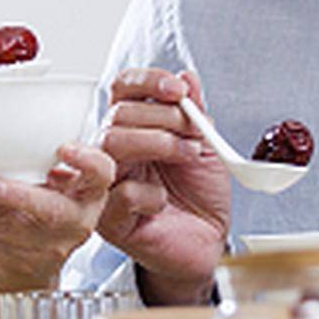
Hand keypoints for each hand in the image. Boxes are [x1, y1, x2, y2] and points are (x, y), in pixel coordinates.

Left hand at [0, 145, 116, 318]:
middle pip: (51, 211)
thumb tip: (5, 107)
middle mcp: (69, 219)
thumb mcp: (66, 180)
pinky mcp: (8, 245)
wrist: (34, 262)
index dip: (87, 162)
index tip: (65, 148)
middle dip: (19, 197)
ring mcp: (37, 239)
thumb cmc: (51, 209)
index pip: (101, 174)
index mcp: (88, 192)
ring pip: (5, 223)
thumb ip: (51, 149)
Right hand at [95, 68, 229, 304]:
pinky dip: (152, 193)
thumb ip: (195, 112)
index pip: (122, 90)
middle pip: (116, 115)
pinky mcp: (110, 219)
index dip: (146, 82)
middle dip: (163, 117)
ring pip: (111, 145)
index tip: (177, 89)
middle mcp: (115, 152)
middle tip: (193, 133)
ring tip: (188, 155)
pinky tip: (163, 200)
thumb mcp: (207, 146)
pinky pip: (122, 193)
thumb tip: (187, 76)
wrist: (209, 242)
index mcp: (133, 128)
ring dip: (159, 143)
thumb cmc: (199, 196)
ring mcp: (108, 183)